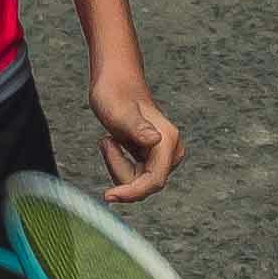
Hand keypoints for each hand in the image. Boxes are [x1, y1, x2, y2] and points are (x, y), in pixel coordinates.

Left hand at [91, 59, 181, 201]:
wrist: (115, 82)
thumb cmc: (114, 93)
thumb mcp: (119, 112)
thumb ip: (137, 128)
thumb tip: (154, 141)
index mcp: (167, 140)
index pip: (154, 181)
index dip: (132, 193)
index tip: (108, 196)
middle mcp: (170, 150)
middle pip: (144, 184)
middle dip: (120, 170)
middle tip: (107, 141)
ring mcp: (163, 155)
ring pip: (138, 182)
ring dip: (117, 165)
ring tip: (110, 138)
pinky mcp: (153, 158)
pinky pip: (134, 176)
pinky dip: (118, 164)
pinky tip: (115, 142)